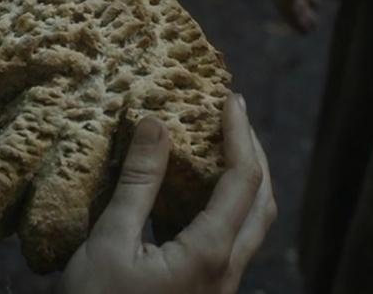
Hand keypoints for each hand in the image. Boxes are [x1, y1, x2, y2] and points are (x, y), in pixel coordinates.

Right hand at [58, 94, 275, 293]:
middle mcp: (227, 271)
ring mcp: (220, 285)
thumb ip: (137, 183)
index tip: (229, 99)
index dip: (239, 134)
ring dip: (246, 178)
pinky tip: (197, 190)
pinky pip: (231, 238)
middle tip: (234, 115)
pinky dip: (226, 203)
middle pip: (262, 200)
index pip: (242, 179)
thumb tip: (155, 124)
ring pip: (252, 222)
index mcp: (209, 255)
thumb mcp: (110, 242)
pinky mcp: (206, 290)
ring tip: (222, 143)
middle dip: (253, 152)